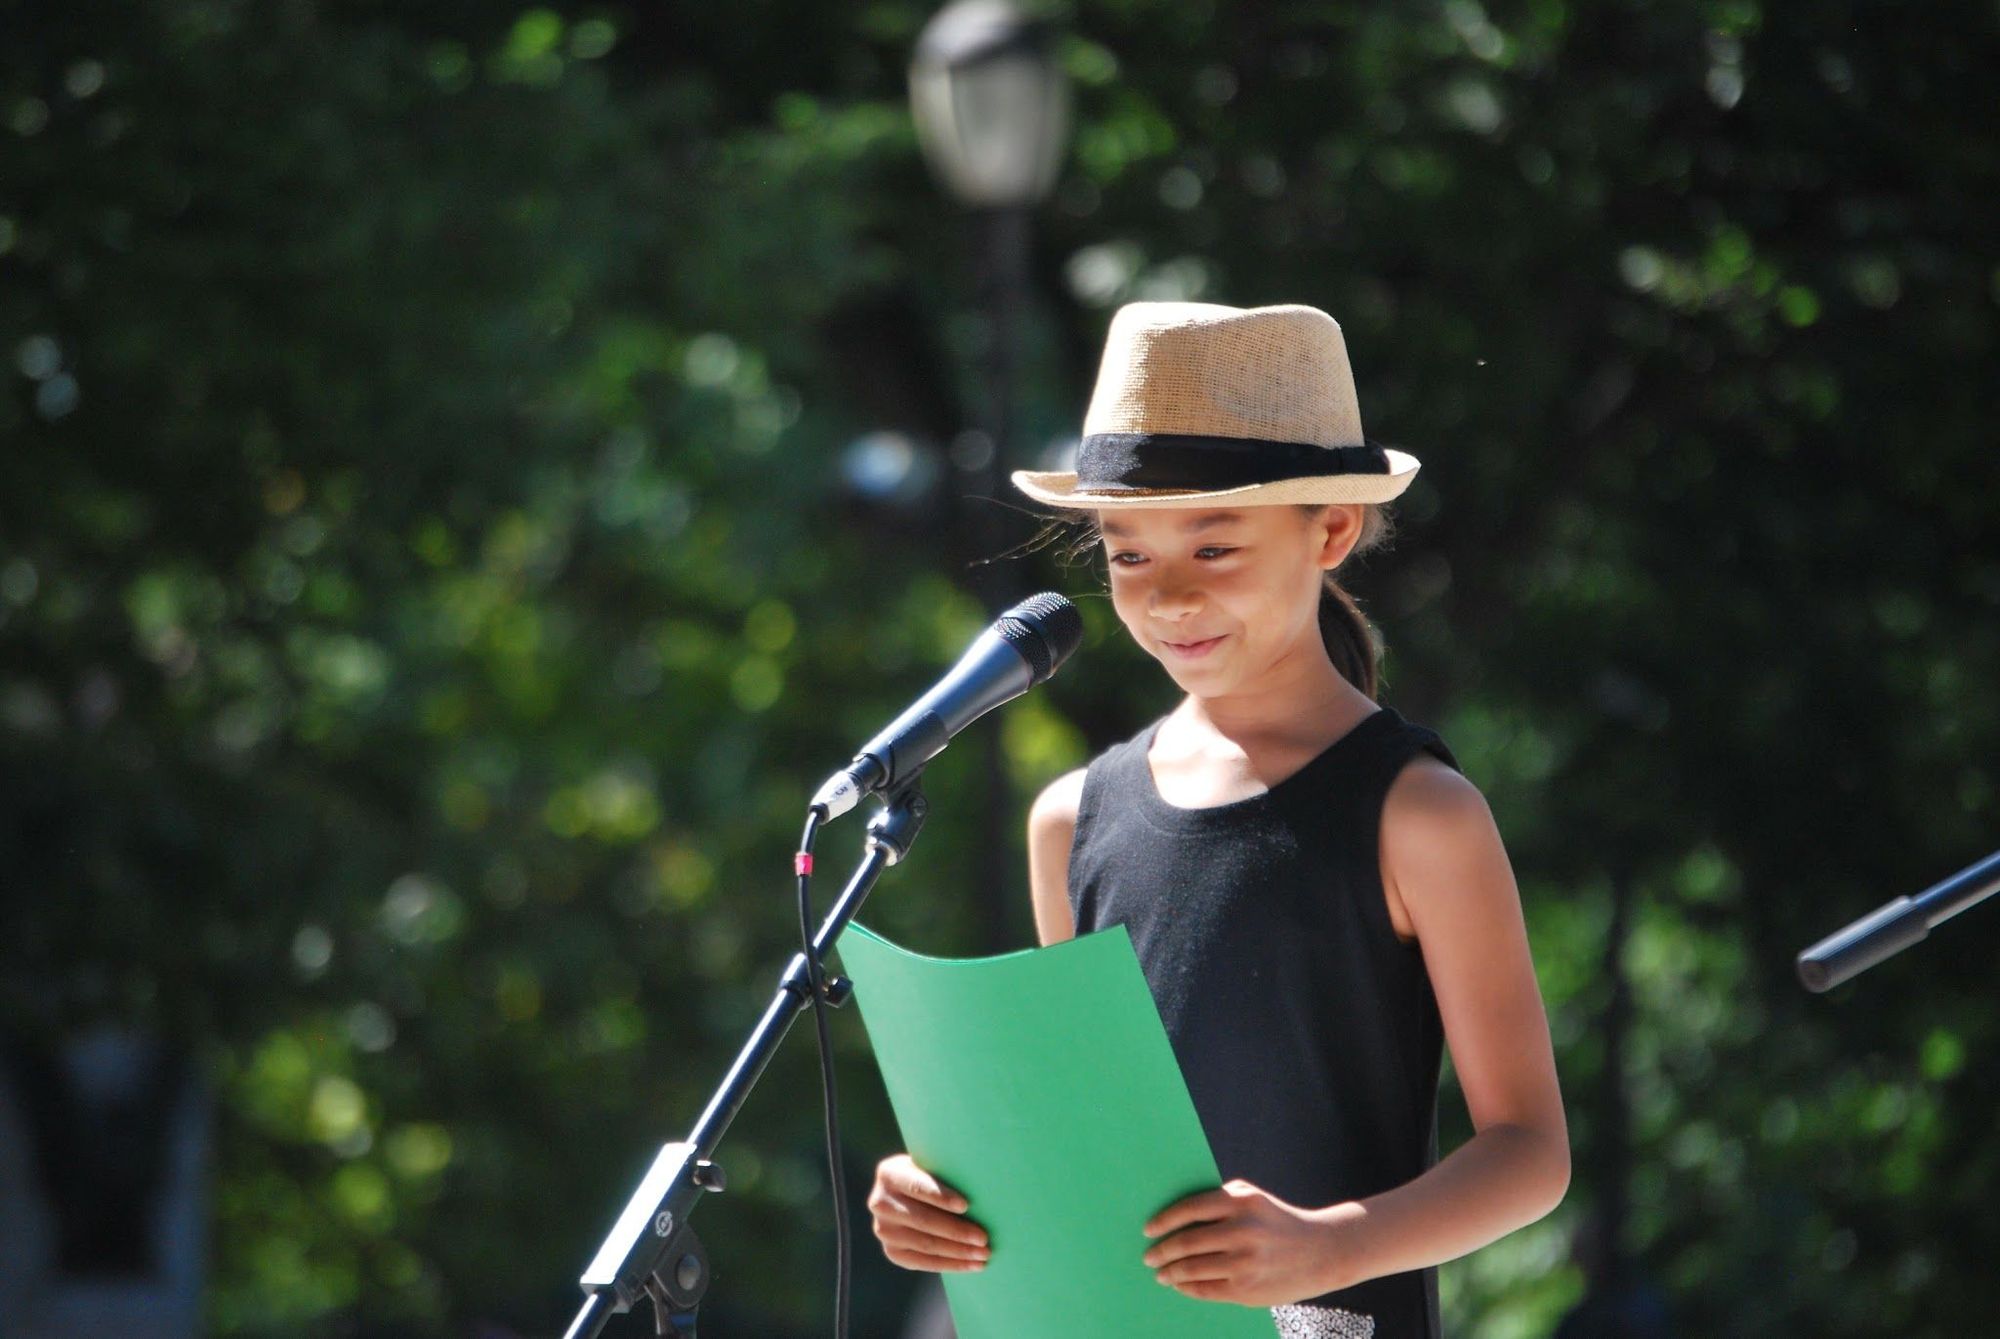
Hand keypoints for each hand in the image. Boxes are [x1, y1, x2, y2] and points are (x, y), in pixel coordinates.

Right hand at [868, 1153, 990, 1272]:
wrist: (906, 1193)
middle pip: (924, 1220)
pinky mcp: (892, 1251)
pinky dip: (950, 1265)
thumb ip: (945, 1172)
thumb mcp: (929, 1164)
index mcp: (889, 1174)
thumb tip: (981, 1187)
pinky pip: (923, 1263)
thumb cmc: (929, 1174)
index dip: (940, 1196)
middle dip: (957, 1231)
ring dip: (958, 1252)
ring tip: (984, 1254)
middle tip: (984, 1238)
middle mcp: (880, 1203)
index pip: (917, 1187)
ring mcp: (883, 1230)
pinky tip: (971, 1265)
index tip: (965, 1205)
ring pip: (926, 1244)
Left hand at [1141, 1179, 1361, 1305]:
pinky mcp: (1247, 1290)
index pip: (1190, 1208)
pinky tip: (1180, 1285)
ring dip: (1171, 1273)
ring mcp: (1245, 1263)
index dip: (1164, 1220)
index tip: (1148, 1229)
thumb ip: (1219, 1201)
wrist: (1322, 1252)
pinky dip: (1187, 1288)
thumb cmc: (1277, 1221)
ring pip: (1193, 1269)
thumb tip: (1173, 1216)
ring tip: (1161, 1273)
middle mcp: (1243, 1231)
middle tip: (1148, 1257)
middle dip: (1162, 1251)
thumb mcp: (1253, 1199)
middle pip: (1188, 1242)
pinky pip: (1206, 1290)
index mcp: (1241, 1201)